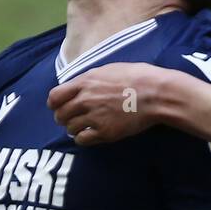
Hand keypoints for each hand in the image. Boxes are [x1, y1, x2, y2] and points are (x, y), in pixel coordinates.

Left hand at [47, 62, 162, 144]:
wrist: (156, 94)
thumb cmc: (137, 77)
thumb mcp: (108, 70)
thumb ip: (89, 79)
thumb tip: (79, 86)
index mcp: (85, 82)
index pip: (55, 97)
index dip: (54, 103)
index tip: (58, 106)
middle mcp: (85, 100)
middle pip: (60, 114)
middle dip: (63, 117)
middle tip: (72, 118)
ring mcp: (94, 117)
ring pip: (69, 128)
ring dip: (74, 128)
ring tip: (83, 126)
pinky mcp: (104, 132)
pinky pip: (82, 140)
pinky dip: (83, 138)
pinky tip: (90, 134)